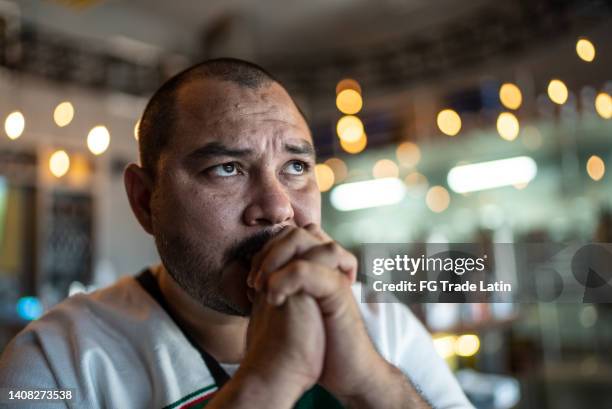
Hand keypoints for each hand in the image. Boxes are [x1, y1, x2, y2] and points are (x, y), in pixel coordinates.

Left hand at [247, 224, 382, 400]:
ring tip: (261, 287)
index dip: (265, 250)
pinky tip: (274, 299)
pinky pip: (308, 269)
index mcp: (318, 266)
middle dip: (268, 251)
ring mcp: (335, 273)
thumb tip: (249, 278)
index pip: (289, 235)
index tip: (252, 281)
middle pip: (296, 231)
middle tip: (254, 283)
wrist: (346, 372)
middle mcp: (329, 265)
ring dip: (274, 259)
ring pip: (304, 238)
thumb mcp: (294, 310)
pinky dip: (284, 278)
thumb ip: (280, 287)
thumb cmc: (319, 345)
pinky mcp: (338, 290)